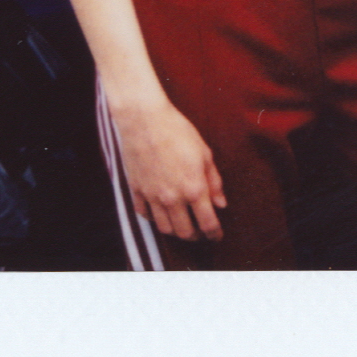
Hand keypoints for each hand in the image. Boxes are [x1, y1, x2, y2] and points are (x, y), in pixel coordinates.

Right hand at [110, 95, 226, 241]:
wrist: (144, 119)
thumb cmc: (177, 131)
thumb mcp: (204, 153)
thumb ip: (214, 182)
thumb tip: (221, 203)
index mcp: (194, 188)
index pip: (208, 223)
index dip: (215, 234)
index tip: (217, 236)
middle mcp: (172, 198)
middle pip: (185, 232)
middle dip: (196, 236)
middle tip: (200, 231)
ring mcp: (152, 196)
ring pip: (164, 228)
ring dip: (175, 231)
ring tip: (182, 224)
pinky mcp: (136, 190)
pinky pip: (144, 214)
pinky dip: (153, 218)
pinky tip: (160, 212)